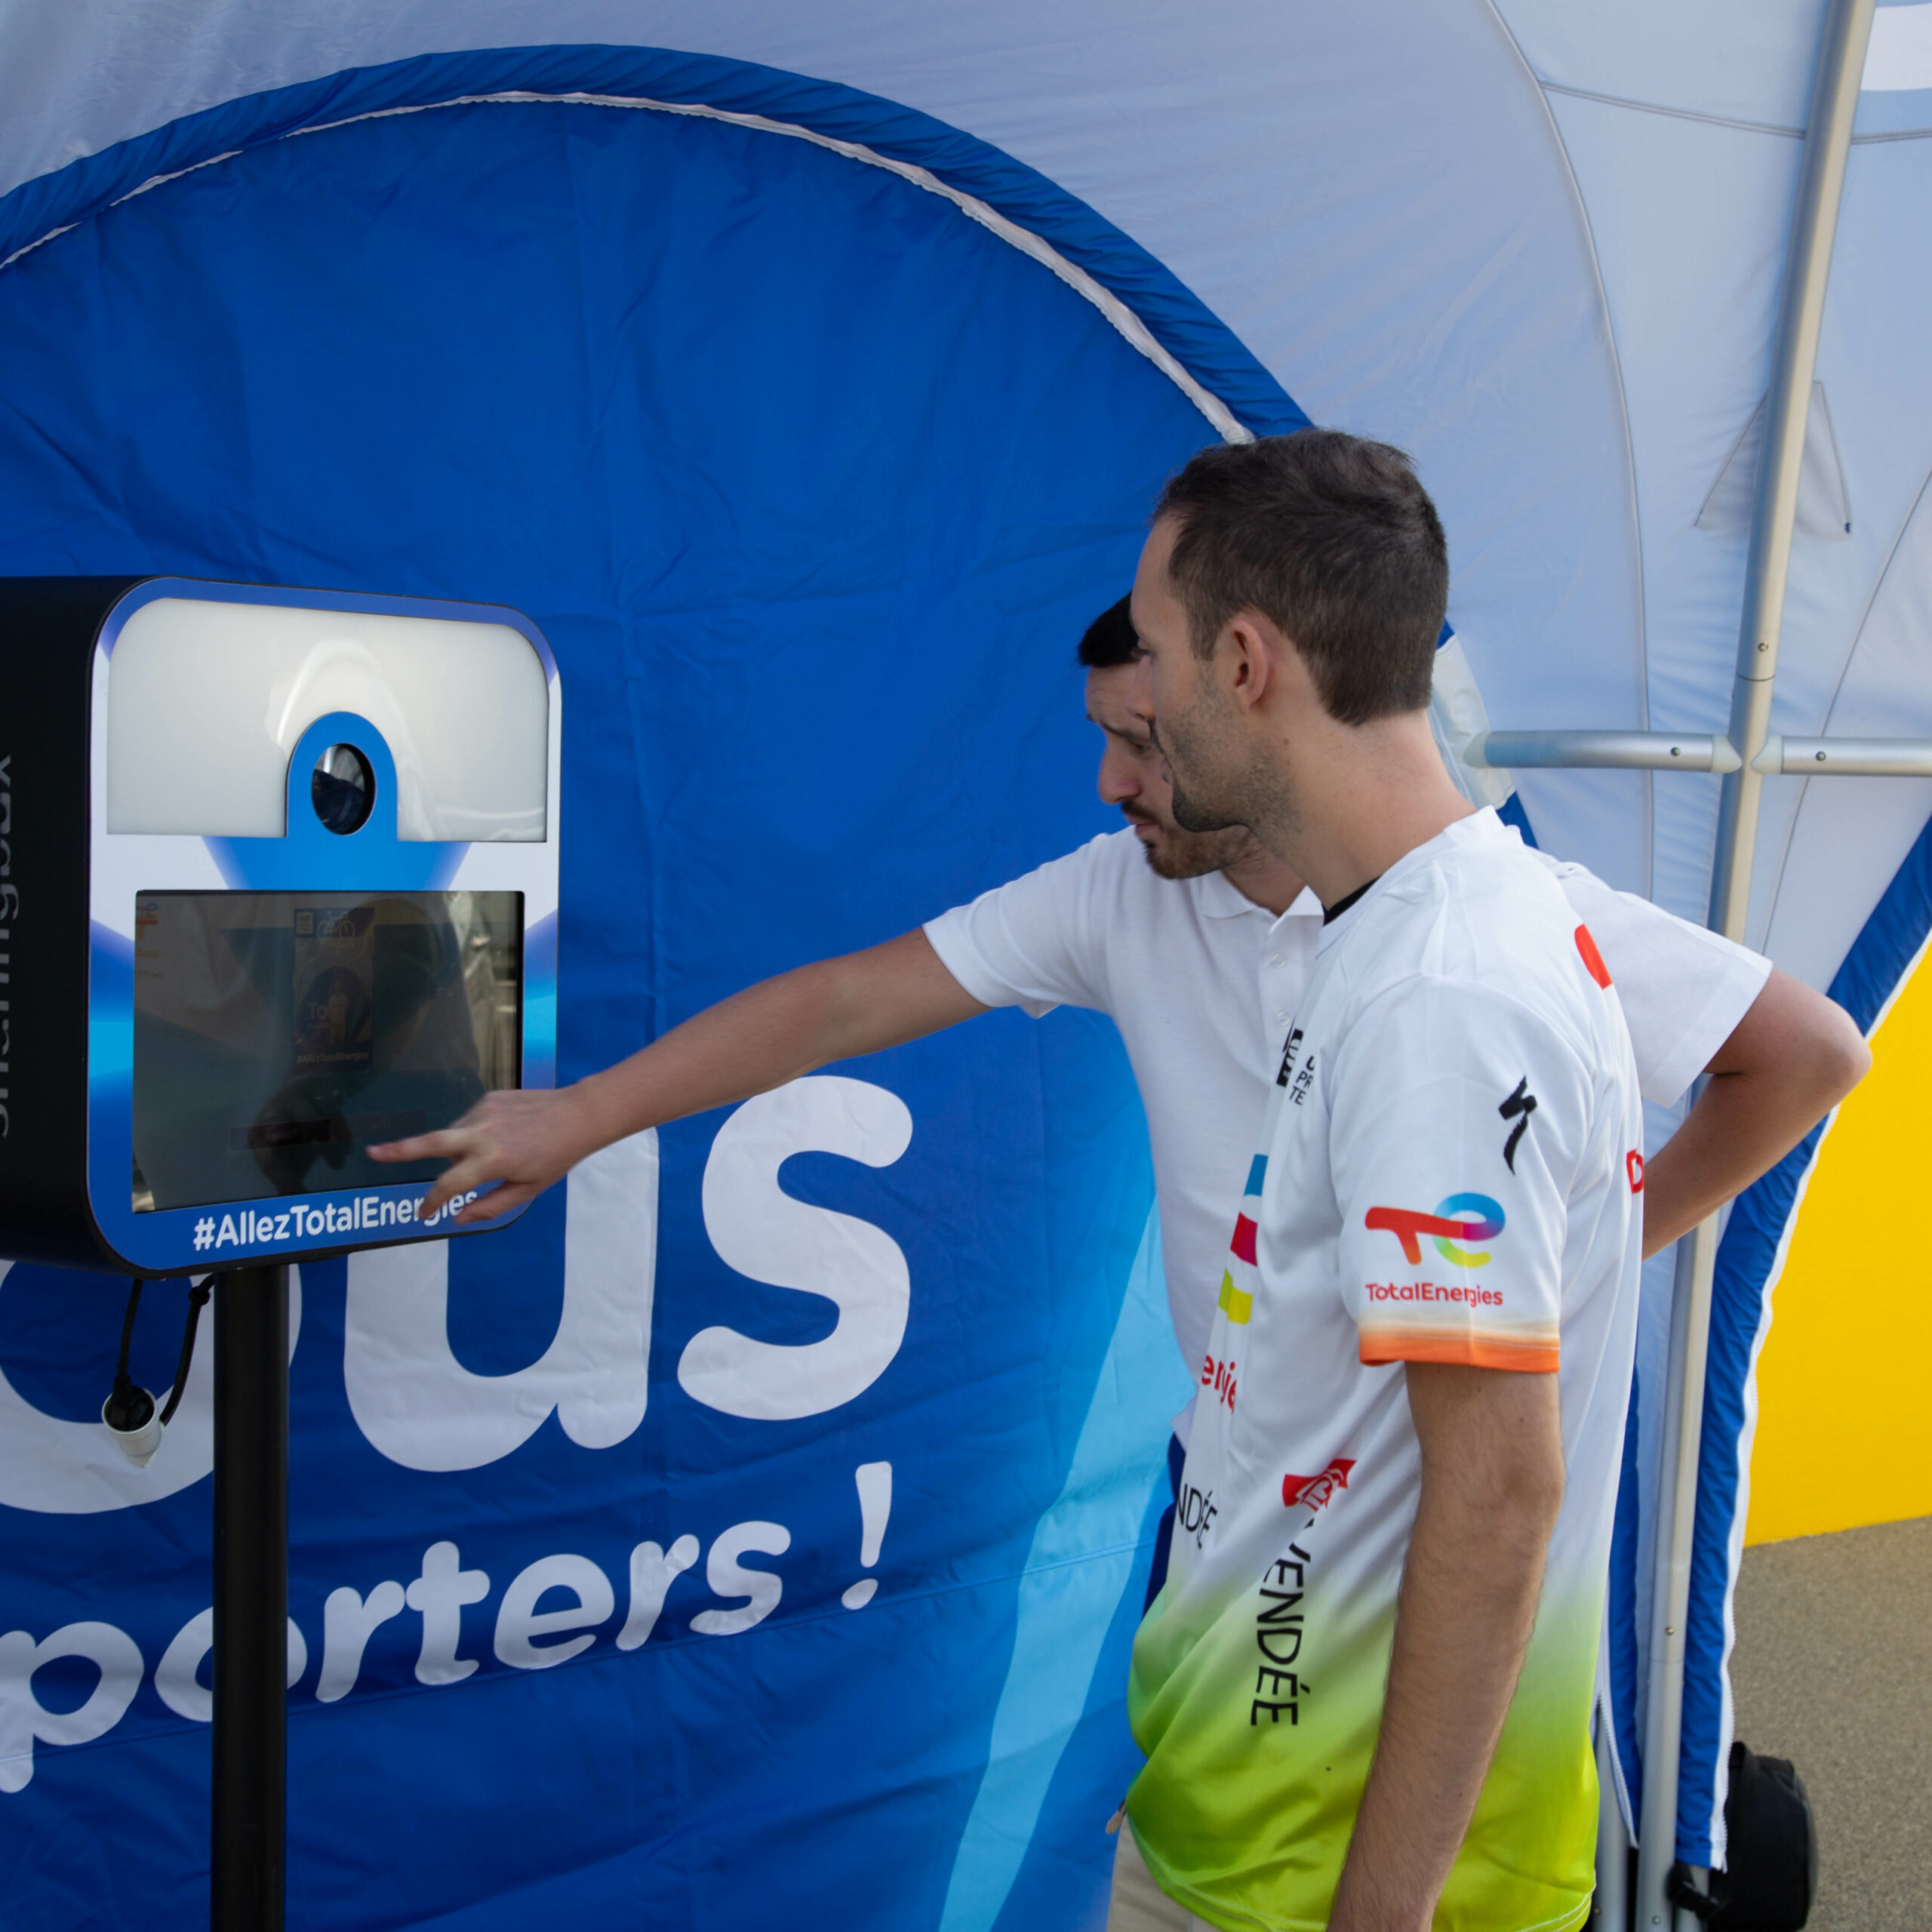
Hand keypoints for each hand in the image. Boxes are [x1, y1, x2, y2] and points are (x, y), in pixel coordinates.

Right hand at [367, 1087, 601, 1224]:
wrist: (578, 1115)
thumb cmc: (556, 1157)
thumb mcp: (528, 1190)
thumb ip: (490, 1205)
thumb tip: (458, 1217)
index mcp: (492, 1160)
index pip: (448, 1185)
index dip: (431, 1202)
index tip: (424, 1213)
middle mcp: (482, 1132)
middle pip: (430, 1143)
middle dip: (398, 1149)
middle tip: (372, 1153)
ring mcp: (483, 1110)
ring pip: (454, 1134)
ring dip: (459, 1148)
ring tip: (496, 1154)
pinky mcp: (489, 1097)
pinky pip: (469, 1120)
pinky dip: (474, 1132)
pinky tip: (501, 1136)